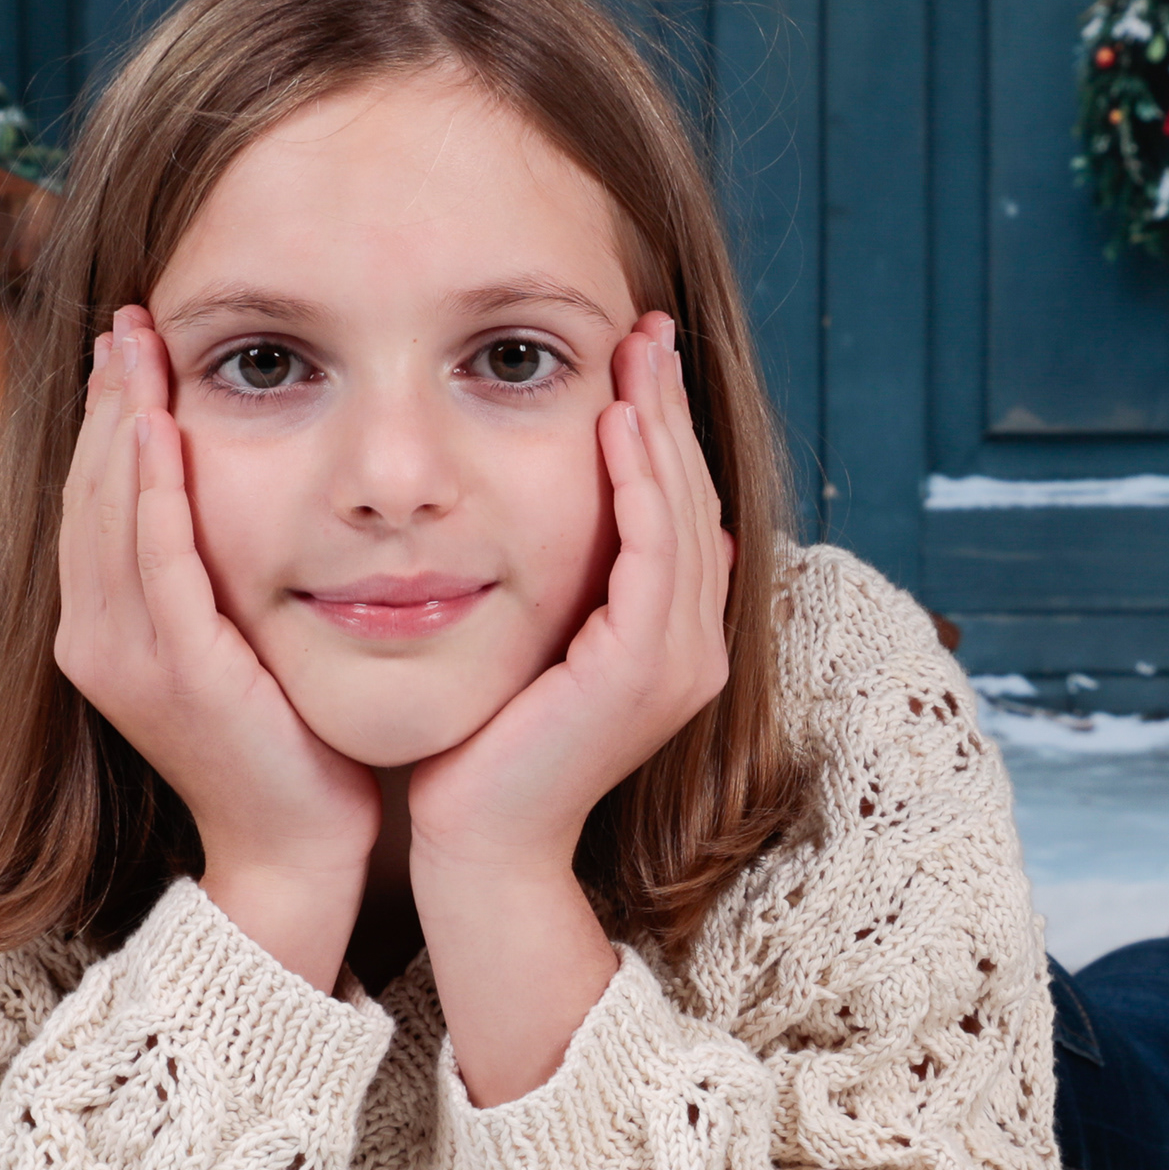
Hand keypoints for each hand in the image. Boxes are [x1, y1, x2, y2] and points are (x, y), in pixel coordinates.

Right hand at [53, 308, 378, 985]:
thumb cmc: (284, 747)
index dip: (107, 418)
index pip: (95, 500)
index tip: (128, 345)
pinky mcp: (176, 669)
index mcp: (104, 631)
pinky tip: (164, 427)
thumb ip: (215, 579)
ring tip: (139, 343)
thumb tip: (235, 500)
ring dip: (124, 419)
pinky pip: (157, 559)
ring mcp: (125, 657)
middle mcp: (95, 639)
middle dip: (107, 398)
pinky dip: (155, 488)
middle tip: (127, 316)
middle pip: (88, 490)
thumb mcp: (234, 646)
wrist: (295, 853)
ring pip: (111, 511)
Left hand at [405, 314, 734, 1104]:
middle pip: (694, 497)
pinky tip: (614, 426)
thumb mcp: (528, 643)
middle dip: (669, 407)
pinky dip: (640, 485)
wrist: (474, 843)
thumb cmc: (481, 748)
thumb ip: (558, 583)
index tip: (633, 356)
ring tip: (633, 356)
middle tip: (645, 326)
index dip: (663, 429)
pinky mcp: (642, 670)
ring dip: (659, 428)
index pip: (679, 509)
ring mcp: (678, 662)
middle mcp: (691, 649)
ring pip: (682, 513)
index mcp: (670, 641)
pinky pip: (654, 554)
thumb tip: (562, 508)